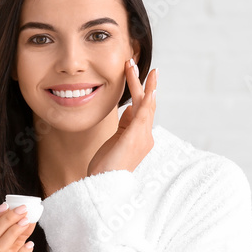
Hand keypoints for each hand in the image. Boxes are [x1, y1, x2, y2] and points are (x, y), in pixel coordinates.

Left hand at [88, 57, 157, 176]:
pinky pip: (144, 116)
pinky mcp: (135, 139)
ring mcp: (142, 138)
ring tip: (136, 67)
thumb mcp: (116, 141)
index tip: (140, 78)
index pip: (143, 110)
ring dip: (143, 85)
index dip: (142, 92)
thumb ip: (124, 126)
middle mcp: (145, 137)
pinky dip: (147, 101)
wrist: (103, 186)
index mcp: (140, 137)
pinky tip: (149, 89)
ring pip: (146, 105)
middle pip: (148, 104)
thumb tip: (129, 109)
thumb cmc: (106, 168)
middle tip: (140, 65)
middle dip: (145, 84)